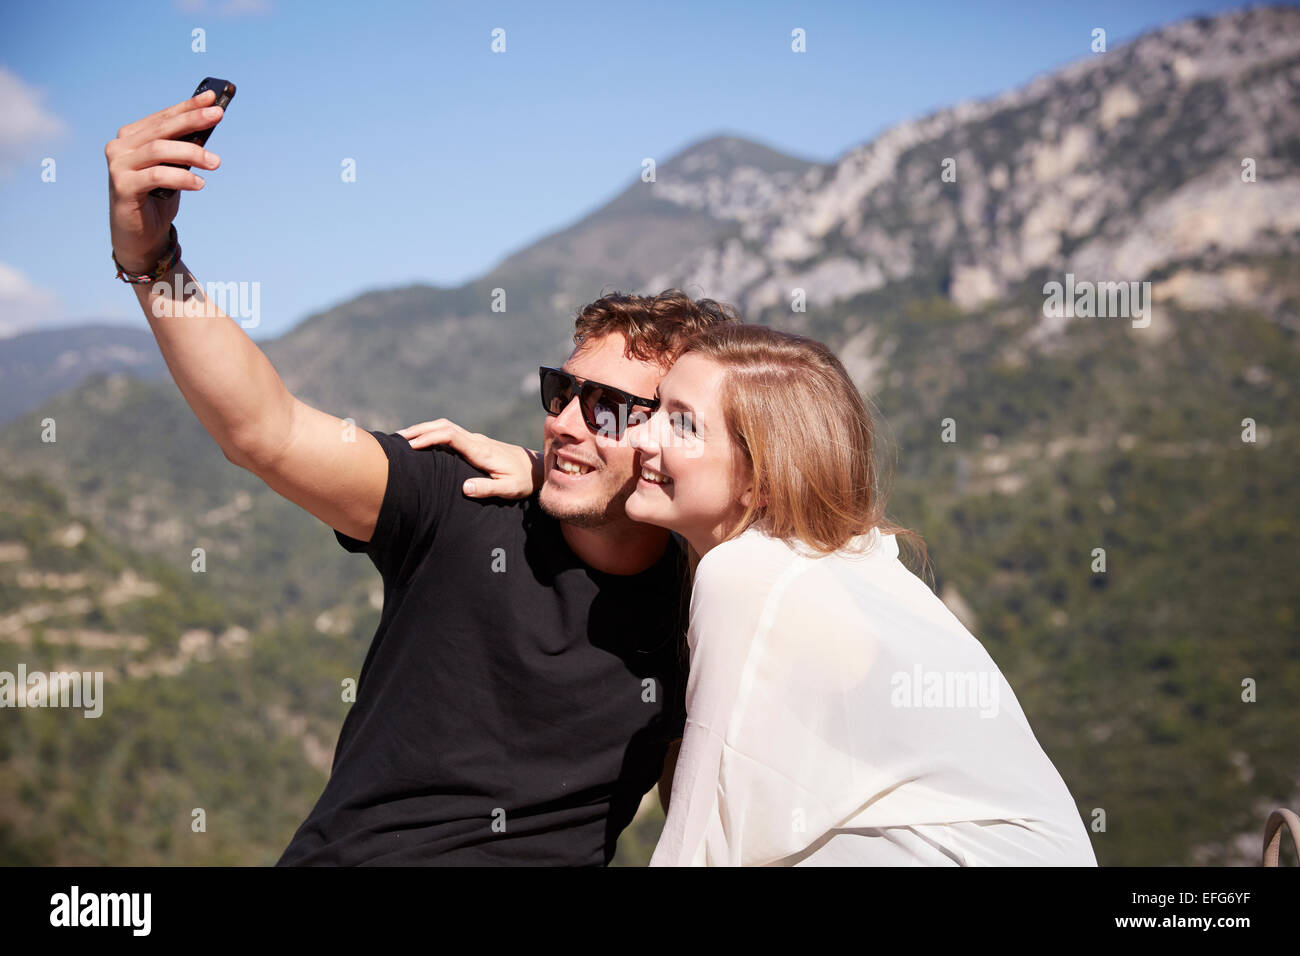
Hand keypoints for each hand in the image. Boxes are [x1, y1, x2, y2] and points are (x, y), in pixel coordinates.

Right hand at [105, 88, 224, 271]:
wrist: (140, 236)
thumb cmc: (158, 199)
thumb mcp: (174, 169)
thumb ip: (183, 149)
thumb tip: (208, 125)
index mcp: (131, 137)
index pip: (163, 117)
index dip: (187, 106)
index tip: (212, 98)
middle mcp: (120, 146)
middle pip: (162, 129)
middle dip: (192, 120)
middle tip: (218, 115)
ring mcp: (118, 165)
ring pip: (159, 149)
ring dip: (192, 152)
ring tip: (216, 162)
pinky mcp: (121, 186)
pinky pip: (157, 175)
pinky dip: (181, 177)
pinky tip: (200, 183)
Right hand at [397, 418, 541, 499]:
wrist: (537, 468)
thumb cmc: (524, 480)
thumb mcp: (510, 489)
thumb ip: (488, 489)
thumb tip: (465, 489)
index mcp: (481, 450)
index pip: (450, 436)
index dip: (430, 438)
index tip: (411, 445)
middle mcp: (476, 440)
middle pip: (444, 426)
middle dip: (420, 430)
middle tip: (397, 439)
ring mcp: (476, 439)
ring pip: (446, 427)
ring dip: (425, 429)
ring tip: (403, 438)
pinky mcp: (475, 443)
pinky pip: (450, 433)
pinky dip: (433, 433)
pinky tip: (423, 441)